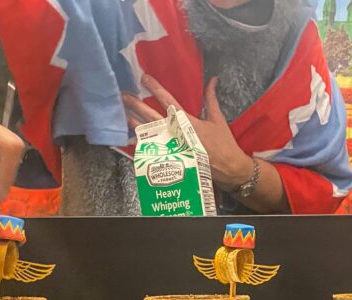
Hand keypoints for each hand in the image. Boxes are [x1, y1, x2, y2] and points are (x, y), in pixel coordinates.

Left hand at [123, 75, 254, 190]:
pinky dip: (143, 142)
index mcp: (188, 122)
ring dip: (135, 122)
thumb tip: (212, 80)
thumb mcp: (217, 120)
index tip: (144, 78)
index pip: (168, 101)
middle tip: (123, 95)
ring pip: (149, 133)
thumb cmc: (223, 145)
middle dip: (136, 105)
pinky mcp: (171, 160)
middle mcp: (176, 134)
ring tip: (123, 113)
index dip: (155, 88)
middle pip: (152, 117)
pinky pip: (153, 150)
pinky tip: (133, 136)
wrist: (228, 170)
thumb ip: (211, 99)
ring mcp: (172, 147)